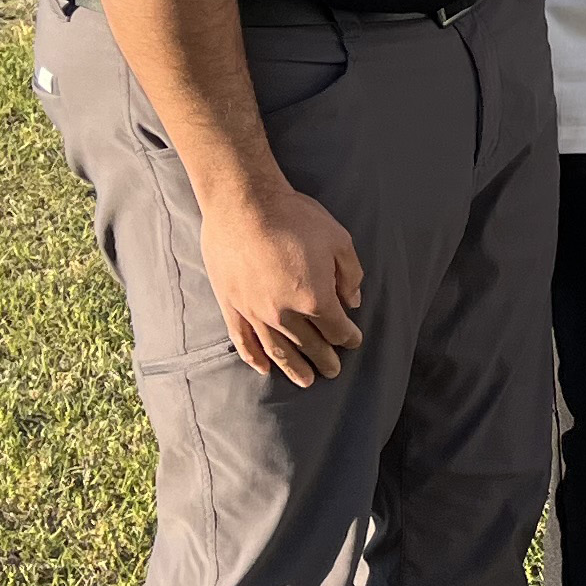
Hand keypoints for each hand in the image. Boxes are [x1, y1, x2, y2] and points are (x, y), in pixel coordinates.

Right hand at [199, 178, 368, 384]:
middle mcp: (284, 313)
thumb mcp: (338, 239)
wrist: (243, 203)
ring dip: (293, 368)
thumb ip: (350, 274)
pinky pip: (244, 340)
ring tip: (305, 381)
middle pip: (309, 345)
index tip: (353, 340)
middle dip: (325, 359)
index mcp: (315, 298)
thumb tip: (353, 300)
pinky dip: (254, 358)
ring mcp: (255, 312)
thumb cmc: (295, 217)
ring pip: (277, 350)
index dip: (348, 337)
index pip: (337, 328)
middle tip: (333, 371)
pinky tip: (263, 369)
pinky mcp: (231, 305)